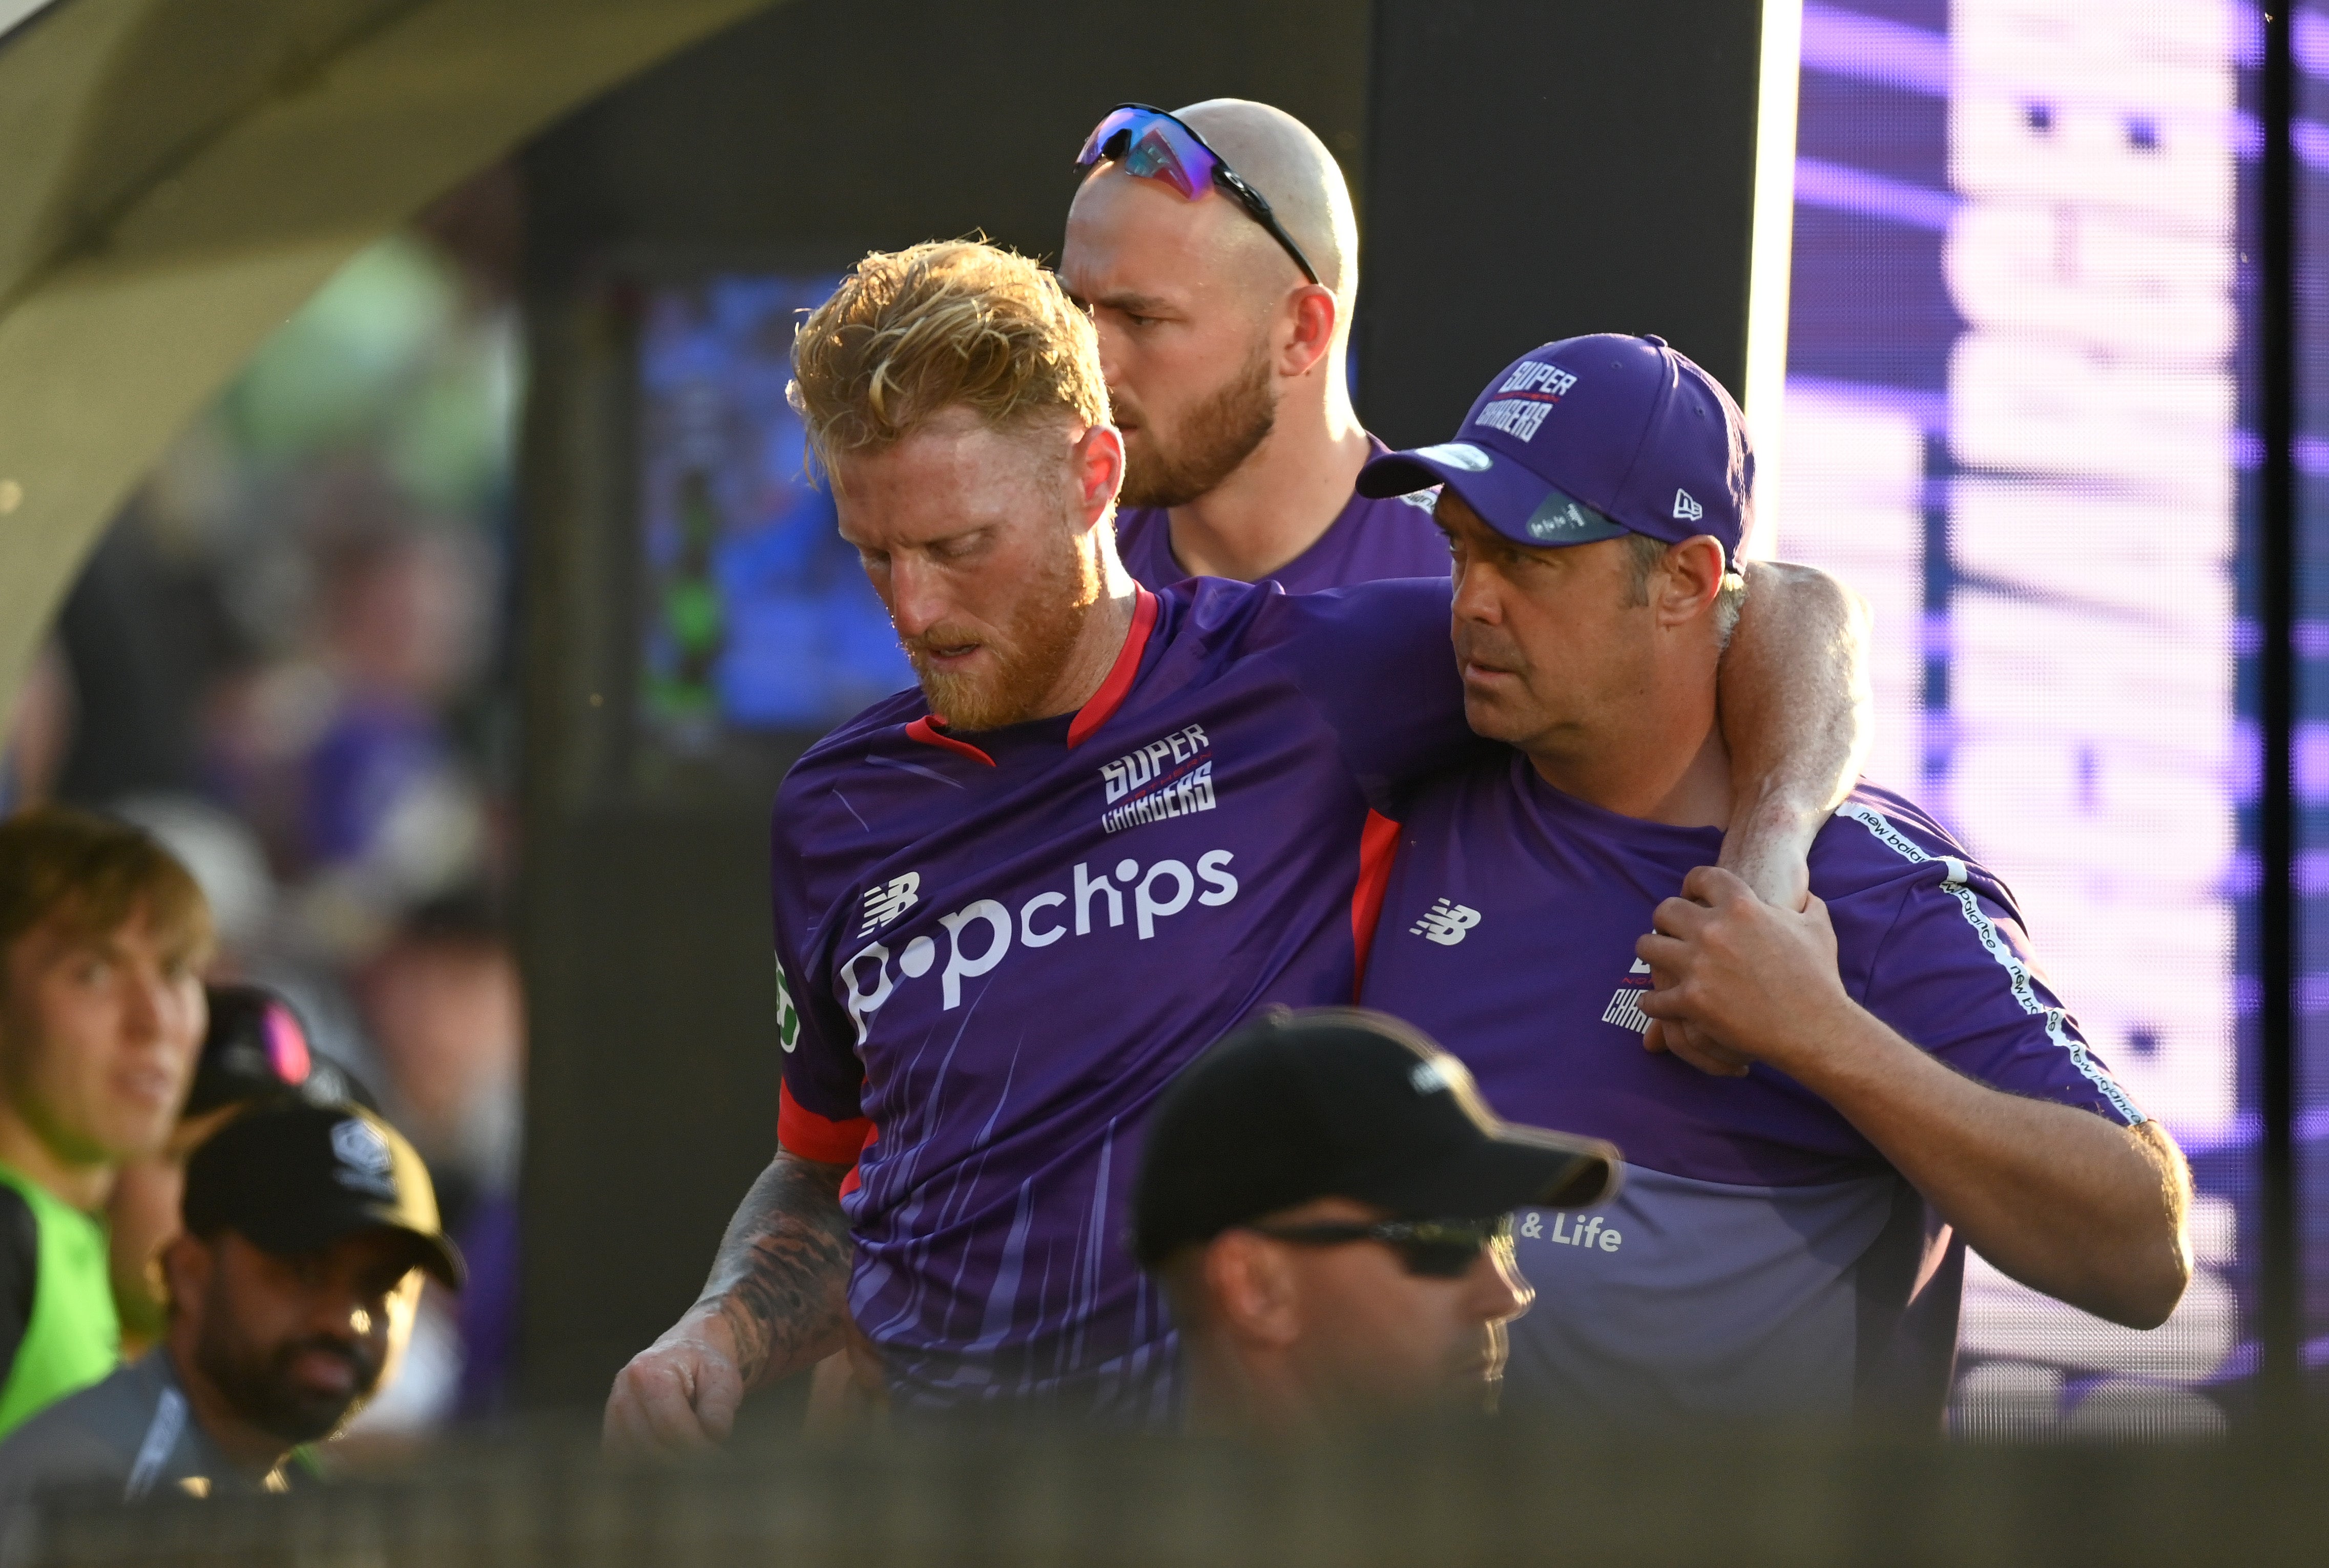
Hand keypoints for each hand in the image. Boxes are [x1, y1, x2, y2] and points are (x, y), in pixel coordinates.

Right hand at [604, 1307, 746, 1455]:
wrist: (683, 1354)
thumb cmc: (704, 1367)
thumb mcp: (723, 1377)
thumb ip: (720, 1407)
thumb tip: (714, 1436)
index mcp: (649, 1372)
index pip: (670, 1426)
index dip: (697, 1448)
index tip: (720, 1457)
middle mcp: (623, 1392)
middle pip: (651, 1446)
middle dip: (684, 1461)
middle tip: (711, 1465)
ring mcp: (612, 1412)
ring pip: (634, 1460)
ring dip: (665, 1469)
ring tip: (692, 1461)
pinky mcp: (610, 1430)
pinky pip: (622, 1462)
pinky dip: (646, 1470)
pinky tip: (671, 1462)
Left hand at [1635, 865, 1853, 1077]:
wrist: (1815, 1026)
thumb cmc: (1819, 977)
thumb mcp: (1817, 927)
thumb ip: (1805, 903)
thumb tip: (1802, 895)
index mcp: (1742, 906)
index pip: (1701, 877)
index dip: (1693, 884)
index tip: (1690, 894)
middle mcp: (1713, 930)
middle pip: (1665, 911)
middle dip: (1666, 920)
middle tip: (1669, 931)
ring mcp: (1698, 965)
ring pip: (1648, 947)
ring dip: (1651, 953)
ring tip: (1657, 960)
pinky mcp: (1691, 1000)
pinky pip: (1652, 997)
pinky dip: (1652, 1001)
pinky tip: (1658, 1002)